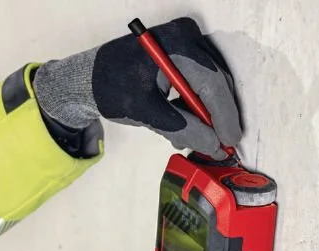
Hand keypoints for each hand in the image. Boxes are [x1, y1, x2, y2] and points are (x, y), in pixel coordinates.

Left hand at [32, 17, 242, 159]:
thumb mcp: (146, 112)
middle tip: (215, 146)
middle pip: (214, 82)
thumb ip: (182, 128)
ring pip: (209, 83)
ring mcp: (185, 40)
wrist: (89, 77)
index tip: (229, 141)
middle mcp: (185, 36)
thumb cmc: (110, 89)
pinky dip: (193, 103)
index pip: (211, 83)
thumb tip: (212, 145)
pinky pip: (198, 79)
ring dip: (202, 114)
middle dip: (214, 118)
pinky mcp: (183, 50)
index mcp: (176, 44)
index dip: (223, 116)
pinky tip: (182, 125)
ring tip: (189, 139)